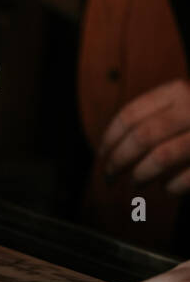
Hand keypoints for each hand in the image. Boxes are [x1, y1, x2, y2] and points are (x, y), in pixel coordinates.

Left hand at [98, 79, 189, 193]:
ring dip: (141, 174)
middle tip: (109, 177)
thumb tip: (110, 147)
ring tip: (135, 184)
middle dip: (119, 160)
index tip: (101, 156)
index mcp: (176, 91)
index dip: (109, 139)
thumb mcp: (181, 105)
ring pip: (162, 156)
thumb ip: (152, 117)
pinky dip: (173, 186)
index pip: (129, 115)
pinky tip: (166, 190)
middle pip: (141, 137)